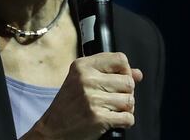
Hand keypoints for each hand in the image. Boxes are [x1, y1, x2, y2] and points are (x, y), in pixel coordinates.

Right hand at [23, 52, 142, 139]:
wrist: (51, 130)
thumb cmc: (68, 105)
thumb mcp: (82, 81)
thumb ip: (110, 73)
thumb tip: (138, 74)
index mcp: (82, 66)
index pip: (120, 59)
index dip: (126, 71)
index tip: (120, 80)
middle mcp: (87, 79)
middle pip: (128, 82)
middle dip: (126, 93)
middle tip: (114, 100)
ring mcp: (92, 99)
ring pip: (130, 100)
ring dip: (125, 109)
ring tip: (112, 110)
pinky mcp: (98, 118)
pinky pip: (128, 117)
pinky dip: (125, 121)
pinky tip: (113, 120)